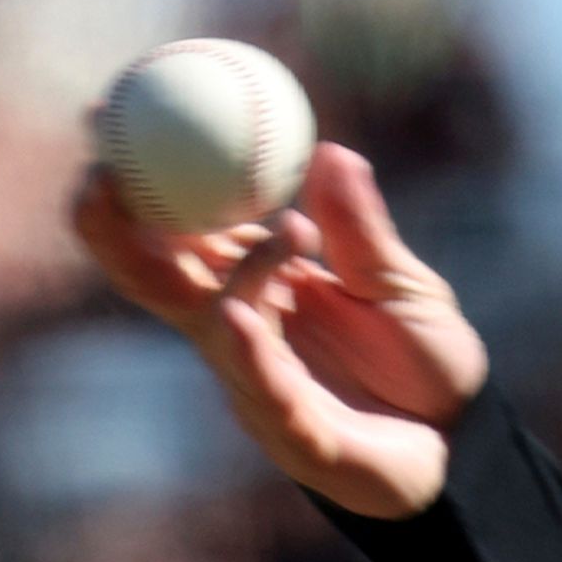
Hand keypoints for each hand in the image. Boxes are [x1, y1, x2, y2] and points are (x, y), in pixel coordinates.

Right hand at [67, 136, 487, 526]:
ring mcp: (261, 386)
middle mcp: (239, 331)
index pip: (176, 226)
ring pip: (215, 329)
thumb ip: (361, 228)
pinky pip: (268, 394)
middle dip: (113, 232)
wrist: (462, 447)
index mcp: (253, 281)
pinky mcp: (298, 440)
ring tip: (281, 230)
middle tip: (99, 175)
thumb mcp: (398, 282)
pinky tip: (236, 318)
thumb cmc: (421, 362)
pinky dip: (252, 356)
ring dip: (234, 277)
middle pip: (155, 281)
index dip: (133, 176)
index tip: (104, 114)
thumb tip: (332, 152)